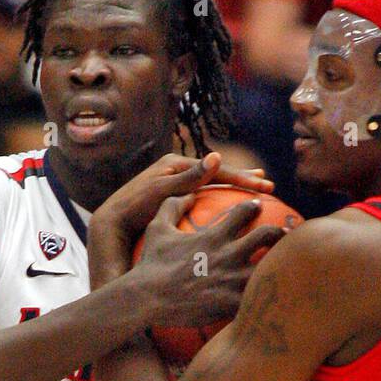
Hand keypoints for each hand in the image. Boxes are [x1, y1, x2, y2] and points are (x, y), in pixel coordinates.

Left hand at [92, 151, 272, 243]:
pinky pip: (203, 196)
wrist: (112, 222)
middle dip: (244, 178)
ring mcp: (176, 183)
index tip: (263, 185)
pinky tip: (228, 207)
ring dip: (234, 187)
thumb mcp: (162, 192)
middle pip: (218, 173)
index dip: (242, 178)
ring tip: (256, 188)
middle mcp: (177, 170)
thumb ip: (189, 177)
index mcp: (176, 164)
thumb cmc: (134, 208)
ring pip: (212, 184)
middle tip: (269, 184)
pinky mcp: (173, 197)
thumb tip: (216, 157)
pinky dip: (219, 198)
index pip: (217, 169)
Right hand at [133, 191, 287, 330]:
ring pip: (270, 267)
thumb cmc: (151, 264)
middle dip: (279, 232)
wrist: (147, 298)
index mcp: (215, 235)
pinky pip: (258, 298)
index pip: (245, 211)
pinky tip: (273, 297)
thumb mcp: (157, 228)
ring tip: (286, 265)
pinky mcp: (232, 304)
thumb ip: (173, 206)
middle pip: (268, 235)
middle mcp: (229, 254)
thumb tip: (188, 193)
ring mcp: (232, 280)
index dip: (253, 207)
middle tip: (285, 234)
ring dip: (279, 264)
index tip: (257, 207)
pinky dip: (267, 295)